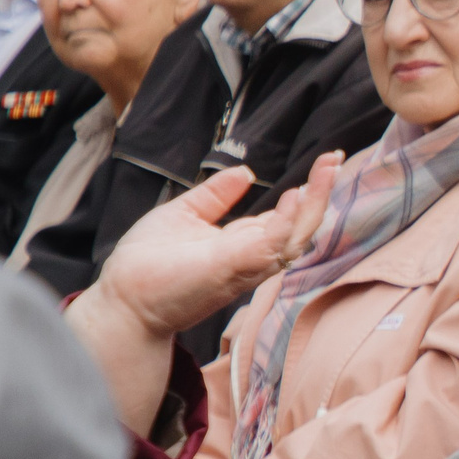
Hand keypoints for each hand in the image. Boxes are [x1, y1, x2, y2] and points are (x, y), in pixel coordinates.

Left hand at [86, 153, 341, 339]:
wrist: (123, 300)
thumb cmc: (146, 266)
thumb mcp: (183, 214)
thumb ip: (215, 195)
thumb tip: (245, 172)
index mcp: (244, 243)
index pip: (288, 216)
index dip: (307, 190)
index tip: (324, 162)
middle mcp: (254, 256)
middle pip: (302, 225)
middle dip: (322, 192)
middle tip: (335, 158)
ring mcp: (247, 264)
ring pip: (298, 236)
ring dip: (315, 203)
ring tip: (326, 169)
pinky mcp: (233, 268)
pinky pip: (271, 245)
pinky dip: (286, 221)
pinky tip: (293, 195)